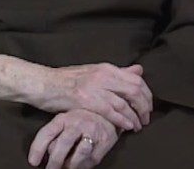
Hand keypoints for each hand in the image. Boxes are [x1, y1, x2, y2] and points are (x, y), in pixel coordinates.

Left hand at [28, 109, 118, 168]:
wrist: (109, 114)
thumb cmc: (81, 120)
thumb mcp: (64, 121)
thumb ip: (54, 135)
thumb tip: (45, 153)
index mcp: (63, 118)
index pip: (47, 133)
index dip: (38, 148)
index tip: (33, 162)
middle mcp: (77, 122)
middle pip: (63, 144)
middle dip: (55, 162)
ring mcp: (92, 131)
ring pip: (78, 154)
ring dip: (70, 165)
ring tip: (66, 168)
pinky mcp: (104, 141)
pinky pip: (91, 159)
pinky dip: (83, 166)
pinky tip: (79, 166)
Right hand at [36, 63, 151, 131]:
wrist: (45, 83)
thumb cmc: (67, 79)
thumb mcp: (95, 71)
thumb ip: (118, 72)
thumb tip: (138, 70)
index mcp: (106, 68)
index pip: (136, 80)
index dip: (147, 94)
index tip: (148, 106)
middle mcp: (103, 75)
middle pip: (134, 90)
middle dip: (144, 106)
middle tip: (146, 118)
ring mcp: (95, 87)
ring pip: (124, 102)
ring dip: (135, 116)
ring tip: (139, 126)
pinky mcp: (87, 100)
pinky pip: (111, 111)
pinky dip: (122, 120)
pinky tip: (127, 126)